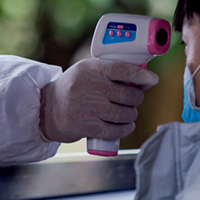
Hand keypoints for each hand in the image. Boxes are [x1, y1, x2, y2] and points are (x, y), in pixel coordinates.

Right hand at [39, 58, 158, 142]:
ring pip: (124, 113)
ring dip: (131, 115)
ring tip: (128, 113)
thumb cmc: (72, 89)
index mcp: (91, 69)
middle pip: (127, 94)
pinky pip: (115, 130)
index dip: (141, 75)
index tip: (152, 80)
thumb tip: (141, 78)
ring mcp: (88, 108)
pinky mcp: (87, 127)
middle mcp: (90, 87)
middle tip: (133, 99)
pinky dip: (124, 129)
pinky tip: (126, 126)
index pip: (121, 69)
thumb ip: (108, 71)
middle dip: (136, 98)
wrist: (46, 110)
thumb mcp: (86, 71)